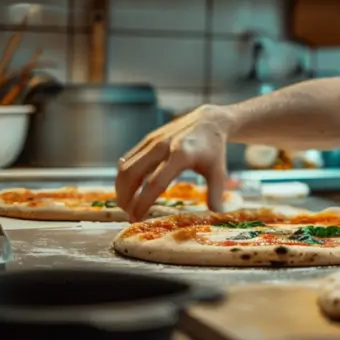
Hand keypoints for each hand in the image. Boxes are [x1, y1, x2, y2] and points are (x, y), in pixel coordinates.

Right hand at [116, 105, 233, 221]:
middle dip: (125, 198)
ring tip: (126, 205)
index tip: (137, 219)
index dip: (143, 203)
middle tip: (128, 215)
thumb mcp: (218, 171)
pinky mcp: (147, 139)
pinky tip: (128, 190)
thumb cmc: (214, 150)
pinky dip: (124, 177)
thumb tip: (217, 216)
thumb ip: (216, 193)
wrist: (209, 121)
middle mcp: (162, 146)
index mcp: (181, 155)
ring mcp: (152, 141)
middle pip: (132, 174)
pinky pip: (127, 160)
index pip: (155, 183)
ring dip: (121, 188)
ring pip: (125, 167)